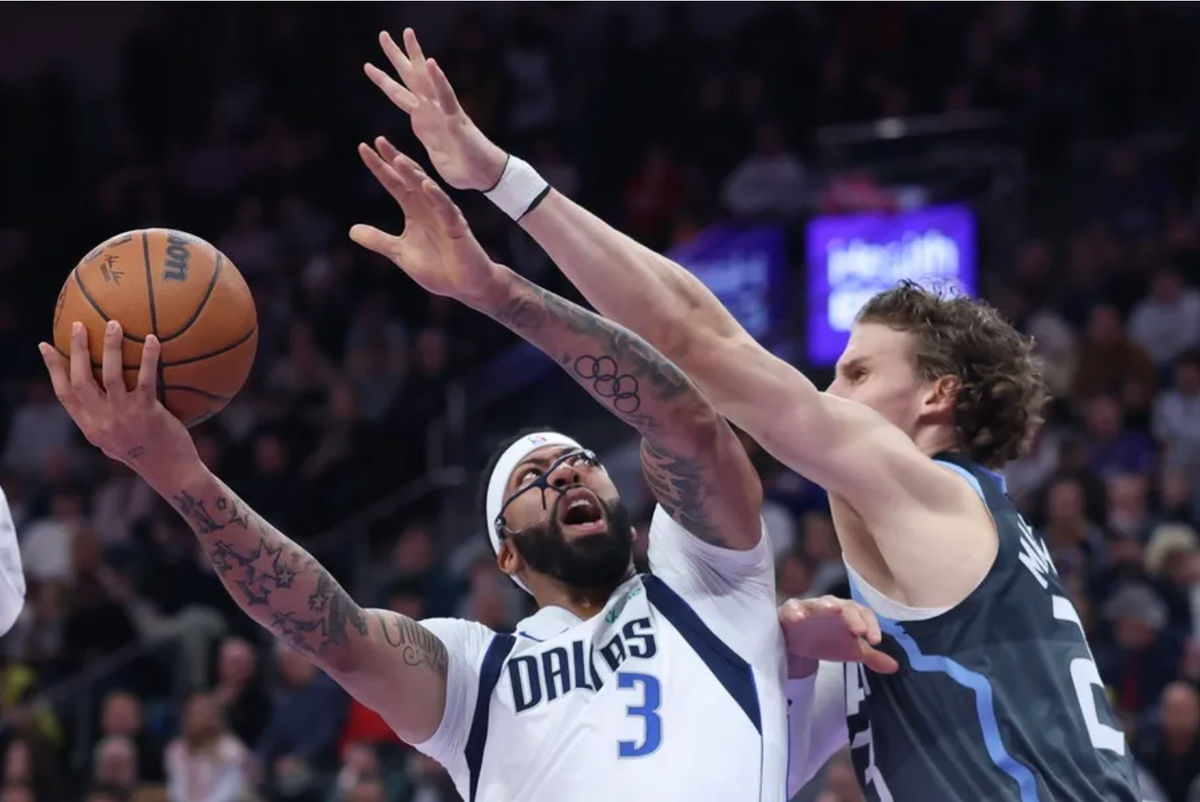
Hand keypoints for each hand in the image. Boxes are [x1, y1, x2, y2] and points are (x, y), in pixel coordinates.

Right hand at [38, 321, 198, 481]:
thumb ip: (104, 420)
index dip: (53, 369)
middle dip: (77, 350)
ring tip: (114, 324)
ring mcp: (124, 416)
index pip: (64, 394)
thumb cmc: (146, 454)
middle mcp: (101, 421)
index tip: (45, 346)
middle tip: (78, 325)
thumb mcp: (115, 442)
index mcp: (90, 427)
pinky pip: (146, 379)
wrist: (170, 471)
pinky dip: (148, 357)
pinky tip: (152, 339)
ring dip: (110, 347)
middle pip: (81, 380)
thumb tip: (100, 397)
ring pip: (111, 375)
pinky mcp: (147, 413)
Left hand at [350, 139, 504, 306]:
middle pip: (410, 178)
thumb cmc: (438, 268)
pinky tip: (425, 185)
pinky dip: (436, 196)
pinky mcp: (457, 228)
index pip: (394, 184)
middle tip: (379, 141)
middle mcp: (429, 207)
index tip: (363, 148)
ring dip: (413, 174)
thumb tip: (352, 231)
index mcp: (415, 211)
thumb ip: (378, 240)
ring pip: (427, 189)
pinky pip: (446, 209)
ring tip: (397, 159)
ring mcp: (444, 215)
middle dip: (395, 160)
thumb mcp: (400, 253)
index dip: (380, 168)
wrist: (466, 285)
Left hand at [365, 28, 506, 190]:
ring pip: (426, 79)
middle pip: (410, 78)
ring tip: (407, 32)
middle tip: (383, 34)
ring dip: (416, 55)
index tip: (368, 66)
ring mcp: (443, 112)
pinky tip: (431, 62)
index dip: (385, 80)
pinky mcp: (456, 119)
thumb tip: (419, 138)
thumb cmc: (464, 169)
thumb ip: (428, 143)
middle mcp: (432, 110)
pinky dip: (439, 79)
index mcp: (423, 121)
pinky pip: (446, 96)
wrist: (485, 176)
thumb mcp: (437, 157)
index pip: (401, 95)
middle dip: (396, 56)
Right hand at [779, 596, 899, 676]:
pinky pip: (793, 609)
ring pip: (819, 603)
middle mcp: (831, 606)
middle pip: (844, 606)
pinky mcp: (790, 611)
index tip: (876, 642)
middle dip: (852, 617)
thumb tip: (895, 667)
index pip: (863, 614)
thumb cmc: (827, 640)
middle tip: (859, 632)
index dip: (871, 625)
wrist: (798, 642)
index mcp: (849, 613)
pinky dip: (796, 612)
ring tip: (833, 610)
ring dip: (826, 606)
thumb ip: (871, 657)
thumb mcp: (850, 650)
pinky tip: (800, 618)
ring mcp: (810, 607)